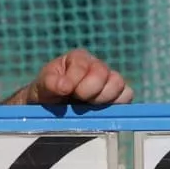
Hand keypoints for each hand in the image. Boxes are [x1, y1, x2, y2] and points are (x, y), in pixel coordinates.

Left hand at [10, 49, 132, 106]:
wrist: (53, 110)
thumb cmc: (47, 94)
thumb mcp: (43, 86)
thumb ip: (50, 82)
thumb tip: (64, 86)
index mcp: (78, 58)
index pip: (82, 65)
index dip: (74, 80)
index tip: (65, 92)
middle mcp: (96, 66)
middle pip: (102, 72)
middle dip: (89, 89)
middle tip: (77, 99)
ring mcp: (109, 80)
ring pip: (117, 83)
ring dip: (102, 97)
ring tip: (88, 106)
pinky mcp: (118, 96)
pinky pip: (127, 95)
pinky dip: (117, 103)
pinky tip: (101, 110)